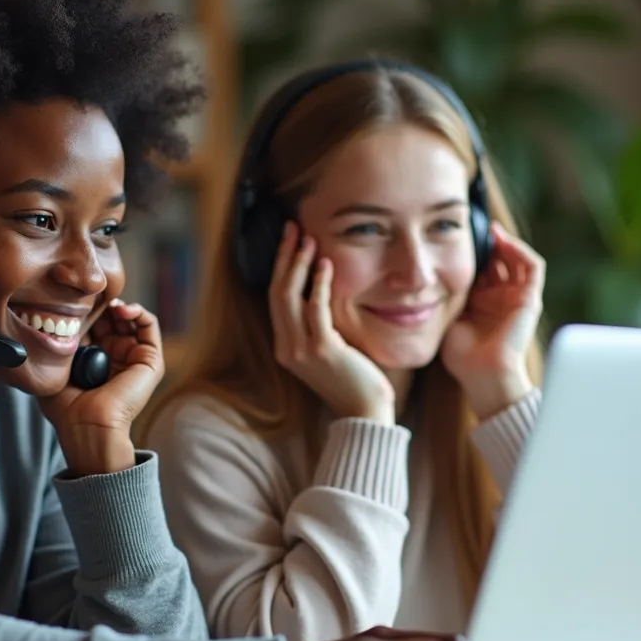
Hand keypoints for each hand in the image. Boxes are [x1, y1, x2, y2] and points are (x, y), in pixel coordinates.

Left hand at [37, 298, 163, 476]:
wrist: (87, 425)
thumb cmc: (67, 408)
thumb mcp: (55, 371)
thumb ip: (56, 348)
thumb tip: (55, 320)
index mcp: (95, 361)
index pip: (94, 325)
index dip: (85, 311)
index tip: (72, 302)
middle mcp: (116, 358)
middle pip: (112, 319)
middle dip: (102, 306)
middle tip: (90, 299)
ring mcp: (134, 358)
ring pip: (131, 319)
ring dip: (120, 306)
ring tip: (108, 303)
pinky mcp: (150, 360)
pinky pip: (149, 325)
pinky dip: (138, 311)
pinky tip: (121, 309)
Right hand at [271, 222, 395, 422]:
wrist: (365, 412)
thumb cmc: (353, 380)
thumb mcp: (328, 350)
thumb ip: (318, 325)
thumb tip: (322, 290)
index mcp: (285, 347)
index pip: (274, 298)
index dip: (279, 266)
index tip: (289, 240)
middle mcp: (286, 348)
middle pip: (276, 292)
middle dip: (284, 257)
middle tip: (293, 229)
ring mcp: (301, 350)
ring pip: (289, 296)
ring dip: (298, 264)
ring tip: (309, 240)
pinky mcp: (322, 349)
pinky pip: (315, 308)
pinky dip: (320, 283)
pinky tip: (327, 264)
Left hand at [442, 222, 544, 419]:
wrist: (483, 376)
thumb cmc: (462, 355)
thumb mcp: (448, 315)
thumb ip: (445, 295)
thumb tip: (426, 274)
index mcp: (484, 302)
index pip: (483, 267)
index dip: (473, 250)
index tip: (457, 233)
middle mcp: (502, 298)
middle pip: (501, 259)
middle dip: (489, 241)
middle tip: (475, 225)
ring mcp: (518, 298)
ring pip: (518, 259)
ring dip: (506, 242)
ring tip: (491, 229)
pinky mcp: (530, 300)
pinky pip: (532, 267)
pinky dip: (520, 250)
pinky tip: (503, 240)